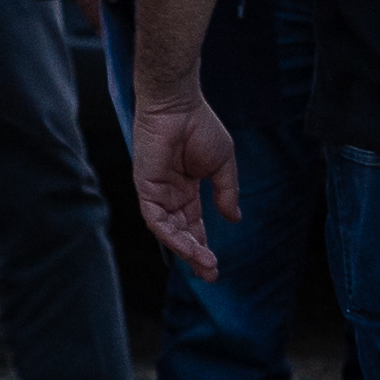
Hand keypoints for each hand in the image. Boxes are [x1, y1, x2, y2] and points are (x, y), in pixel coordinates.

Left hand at [131, 88, 243, 277]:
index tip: (215, 266)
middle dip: (195, 254)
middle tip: (210, 273)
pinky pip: (155, 220)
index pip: (193, 224)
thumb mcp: (222, 165)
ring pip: (168, 231)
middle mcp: (169, 195)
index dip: (203, 245)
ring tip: (204, 264)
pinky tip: (188, 247)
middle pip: (181, 232)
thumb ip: (227, 193)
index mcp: (186, 189)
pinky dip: (171, 235)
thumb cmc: (200, 126)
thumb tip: (234, 220)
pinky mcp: (145, 188)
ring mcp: (156, 192)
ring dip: (186, 249)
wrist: (179, 105)